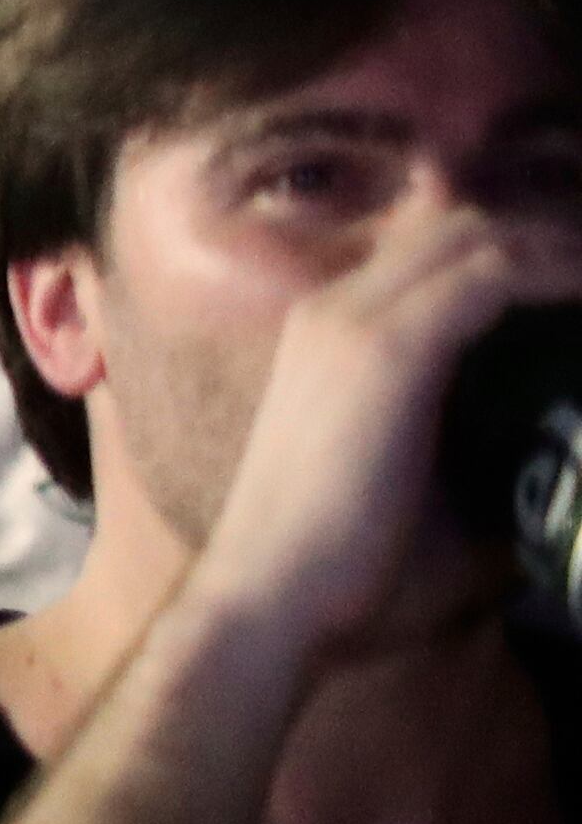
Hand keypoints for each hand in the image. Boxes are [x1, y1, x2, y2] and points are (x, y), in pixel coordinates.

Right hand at [184, 204, 581, 669]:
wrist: (273, 596)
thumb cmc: (344, 568)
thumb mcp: (419, 489)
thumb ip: (482, 458)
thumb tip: (563, 469)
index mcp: (330, 333)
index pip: (431, 251)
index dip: (514, 249)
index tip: (581, 279)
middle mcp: (335, 307)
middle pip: (458, 227)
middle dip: (546, 236)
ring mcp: (355, 321)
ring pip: (478, 238)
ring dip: (558, 248)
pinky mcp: (389, 348)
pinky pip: (491, 275)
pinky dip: (555, 273)